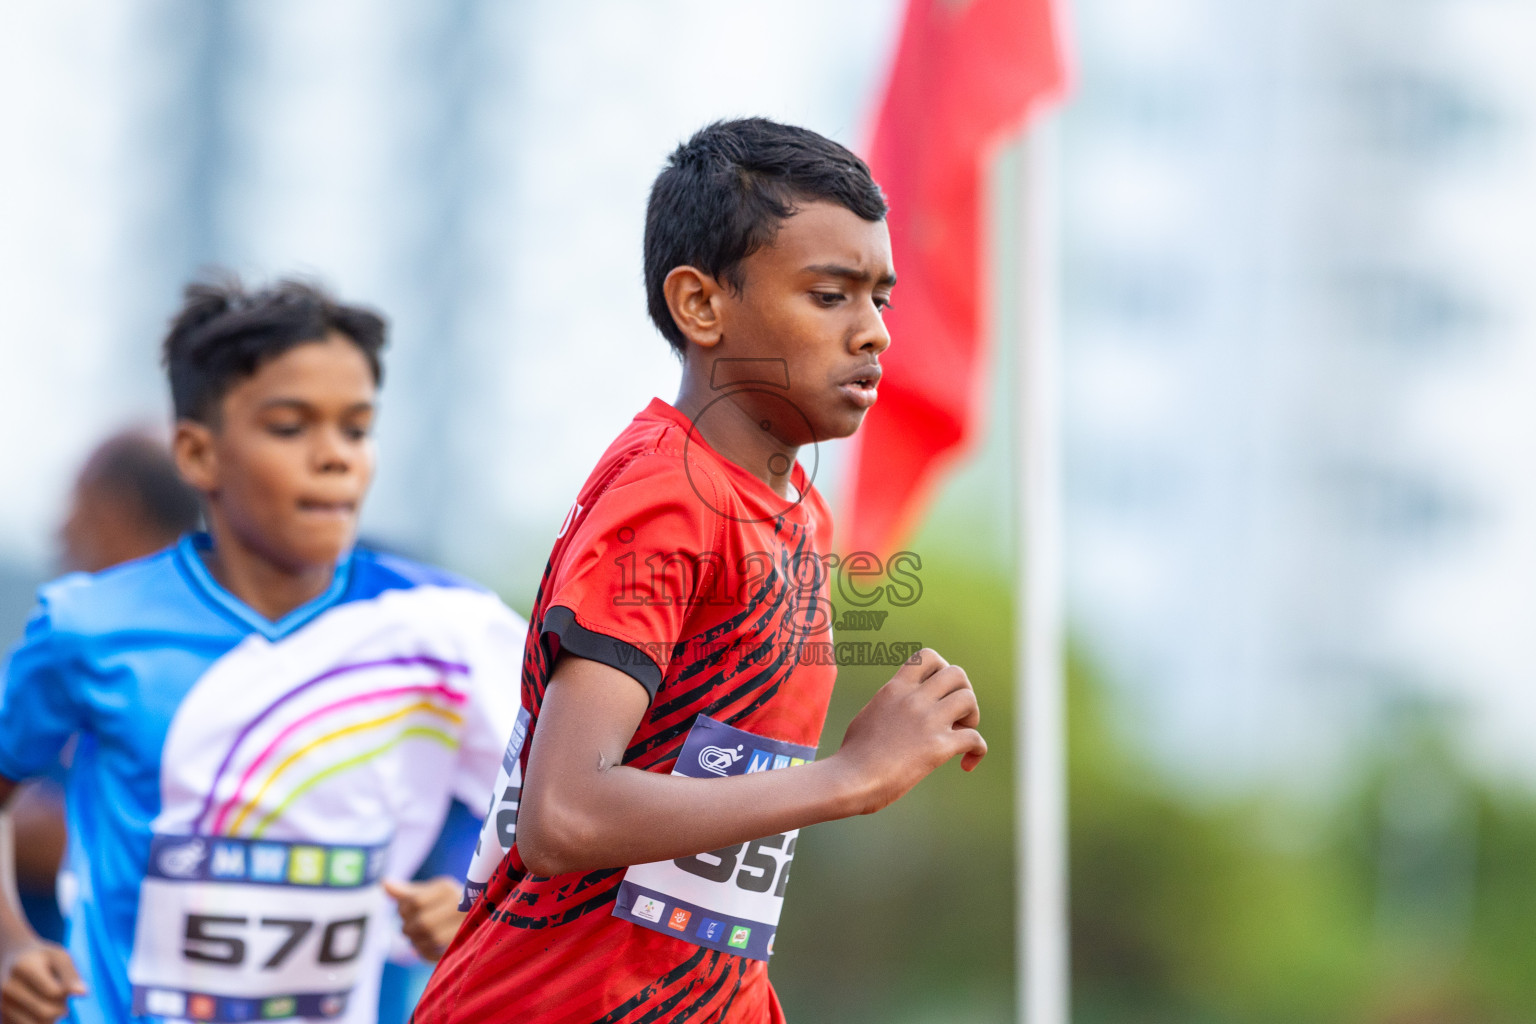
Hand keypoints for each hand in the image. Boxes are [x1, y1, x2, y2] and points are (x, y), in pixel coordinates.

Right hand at [1, 942, 84, 1023]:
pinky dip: (39, 1022)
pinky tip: (37, 1010)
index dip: (67, 991)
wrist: (13, 960)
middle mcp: (8, 987)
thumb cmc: (43, 958)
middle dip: (61, 1007)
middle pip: (47, 1012)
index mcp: (24, 967)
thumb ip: (71, 975)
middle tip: (60, 998)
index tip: (65, 985)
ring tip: (48, 1003)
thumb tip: (83, 994)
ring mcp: (3, 1003)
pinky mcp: (2, 1016)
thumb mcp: (60, 957)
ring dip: (51, 1018)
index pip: (55, 992)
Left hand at [383, 877, 465, 960]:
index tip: (404, 913)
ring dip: (416, 943)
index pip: (415, 902)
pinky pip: (440, 953)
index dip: (403, 911)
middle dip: (409, 929)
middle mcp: (459, 904)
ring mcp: (466, 924)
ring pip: (431, 939)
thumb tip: (384, 883)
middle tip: (408, 929)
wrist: (477, 917)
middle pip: (423, 923)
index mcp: (447, 888)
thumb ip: (407, 893)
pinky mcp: (467, 942)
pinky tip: (425, 948)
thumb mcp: (429, 894)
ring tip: (416, 939)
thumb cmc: (447, 903)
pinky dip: (426, 954)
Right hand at [833, 648, 985, 814]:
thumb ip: (890, 704)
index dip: (942, 671)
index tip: (938, 693)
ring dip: (972, 717)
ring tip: (960, 734)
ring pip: (969, 699)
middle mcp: (913, 699)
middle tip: (954, 716)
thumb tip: (899, 708)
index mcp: (895, 689)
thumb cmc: (853, 755)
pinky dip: (977, 751)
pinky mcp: (938, 748)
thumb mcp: (871, 714)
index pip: (928, 656)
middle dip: (963, 691)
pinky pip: (975, 739)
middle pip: (957, 673)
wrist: (850, 780)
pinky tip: (966, 763)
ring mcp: (927, 721)